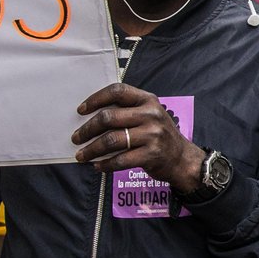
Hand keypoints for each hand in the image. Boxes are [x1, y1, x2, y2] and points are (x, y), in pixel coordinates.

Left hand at [73, 83, 204, 193]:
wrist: (182, 159)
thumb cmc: (158, 135)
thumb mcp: (149, 115)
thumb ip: (127, 110)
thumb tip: (91, 116)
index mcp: (148, 100)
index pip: (117, 91)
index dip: (96, 99)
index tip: (81, 110)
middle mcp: (151, 114)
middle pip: (109, 117)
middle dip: (87, 129)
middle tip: (76, 138)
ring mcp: (152, 134)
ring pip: (112, 140)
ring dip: (92, 149)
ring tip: (81, 155)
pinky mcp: (151, 154)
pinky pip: (120, 159)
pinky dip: (105, 164)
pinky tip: (97, 166)